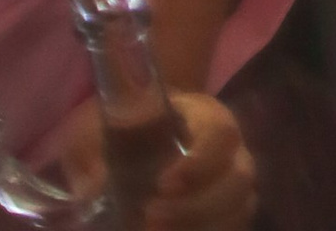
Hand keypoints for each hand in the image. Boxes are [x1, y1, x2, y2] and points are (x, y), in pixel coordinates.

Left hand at [52, 94, 256, 230]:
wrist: (139, 140)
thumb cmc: (121, 131)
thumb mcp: (98, 129)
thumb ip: (93, 150)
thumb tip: (94, 187)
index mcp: (204, 116)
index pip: (222, 133)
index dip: (201, 161)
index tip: (163, 183)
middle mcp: (230, 148)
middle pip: (239, 177)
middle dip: (197, 205)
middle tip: (150, 216)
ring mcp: (234, 182)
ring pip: (242, 206)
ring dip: (203, 224)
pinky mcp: (231, 210)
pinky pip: (237, 225)